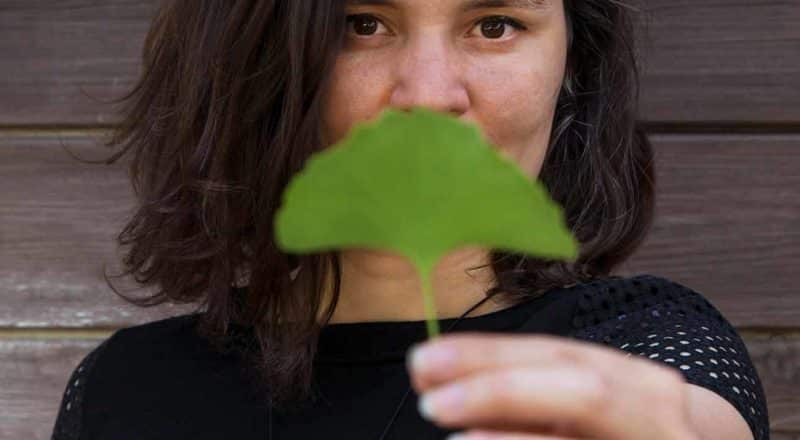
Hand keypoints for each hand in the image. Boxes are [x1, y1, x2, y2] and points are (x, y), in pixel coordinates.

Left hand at [406, 332, 700, 438]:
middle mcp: (661, 416)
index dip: (488, 356)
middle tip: (431, 402)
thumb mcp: (581, 406)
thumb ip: (520, 393)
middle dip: (502, 389)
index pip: (557, 355)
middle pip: (581, 390)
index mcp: (637, 382)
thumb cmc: (620, 434)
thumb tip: (432, 377)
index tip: (425, 361)